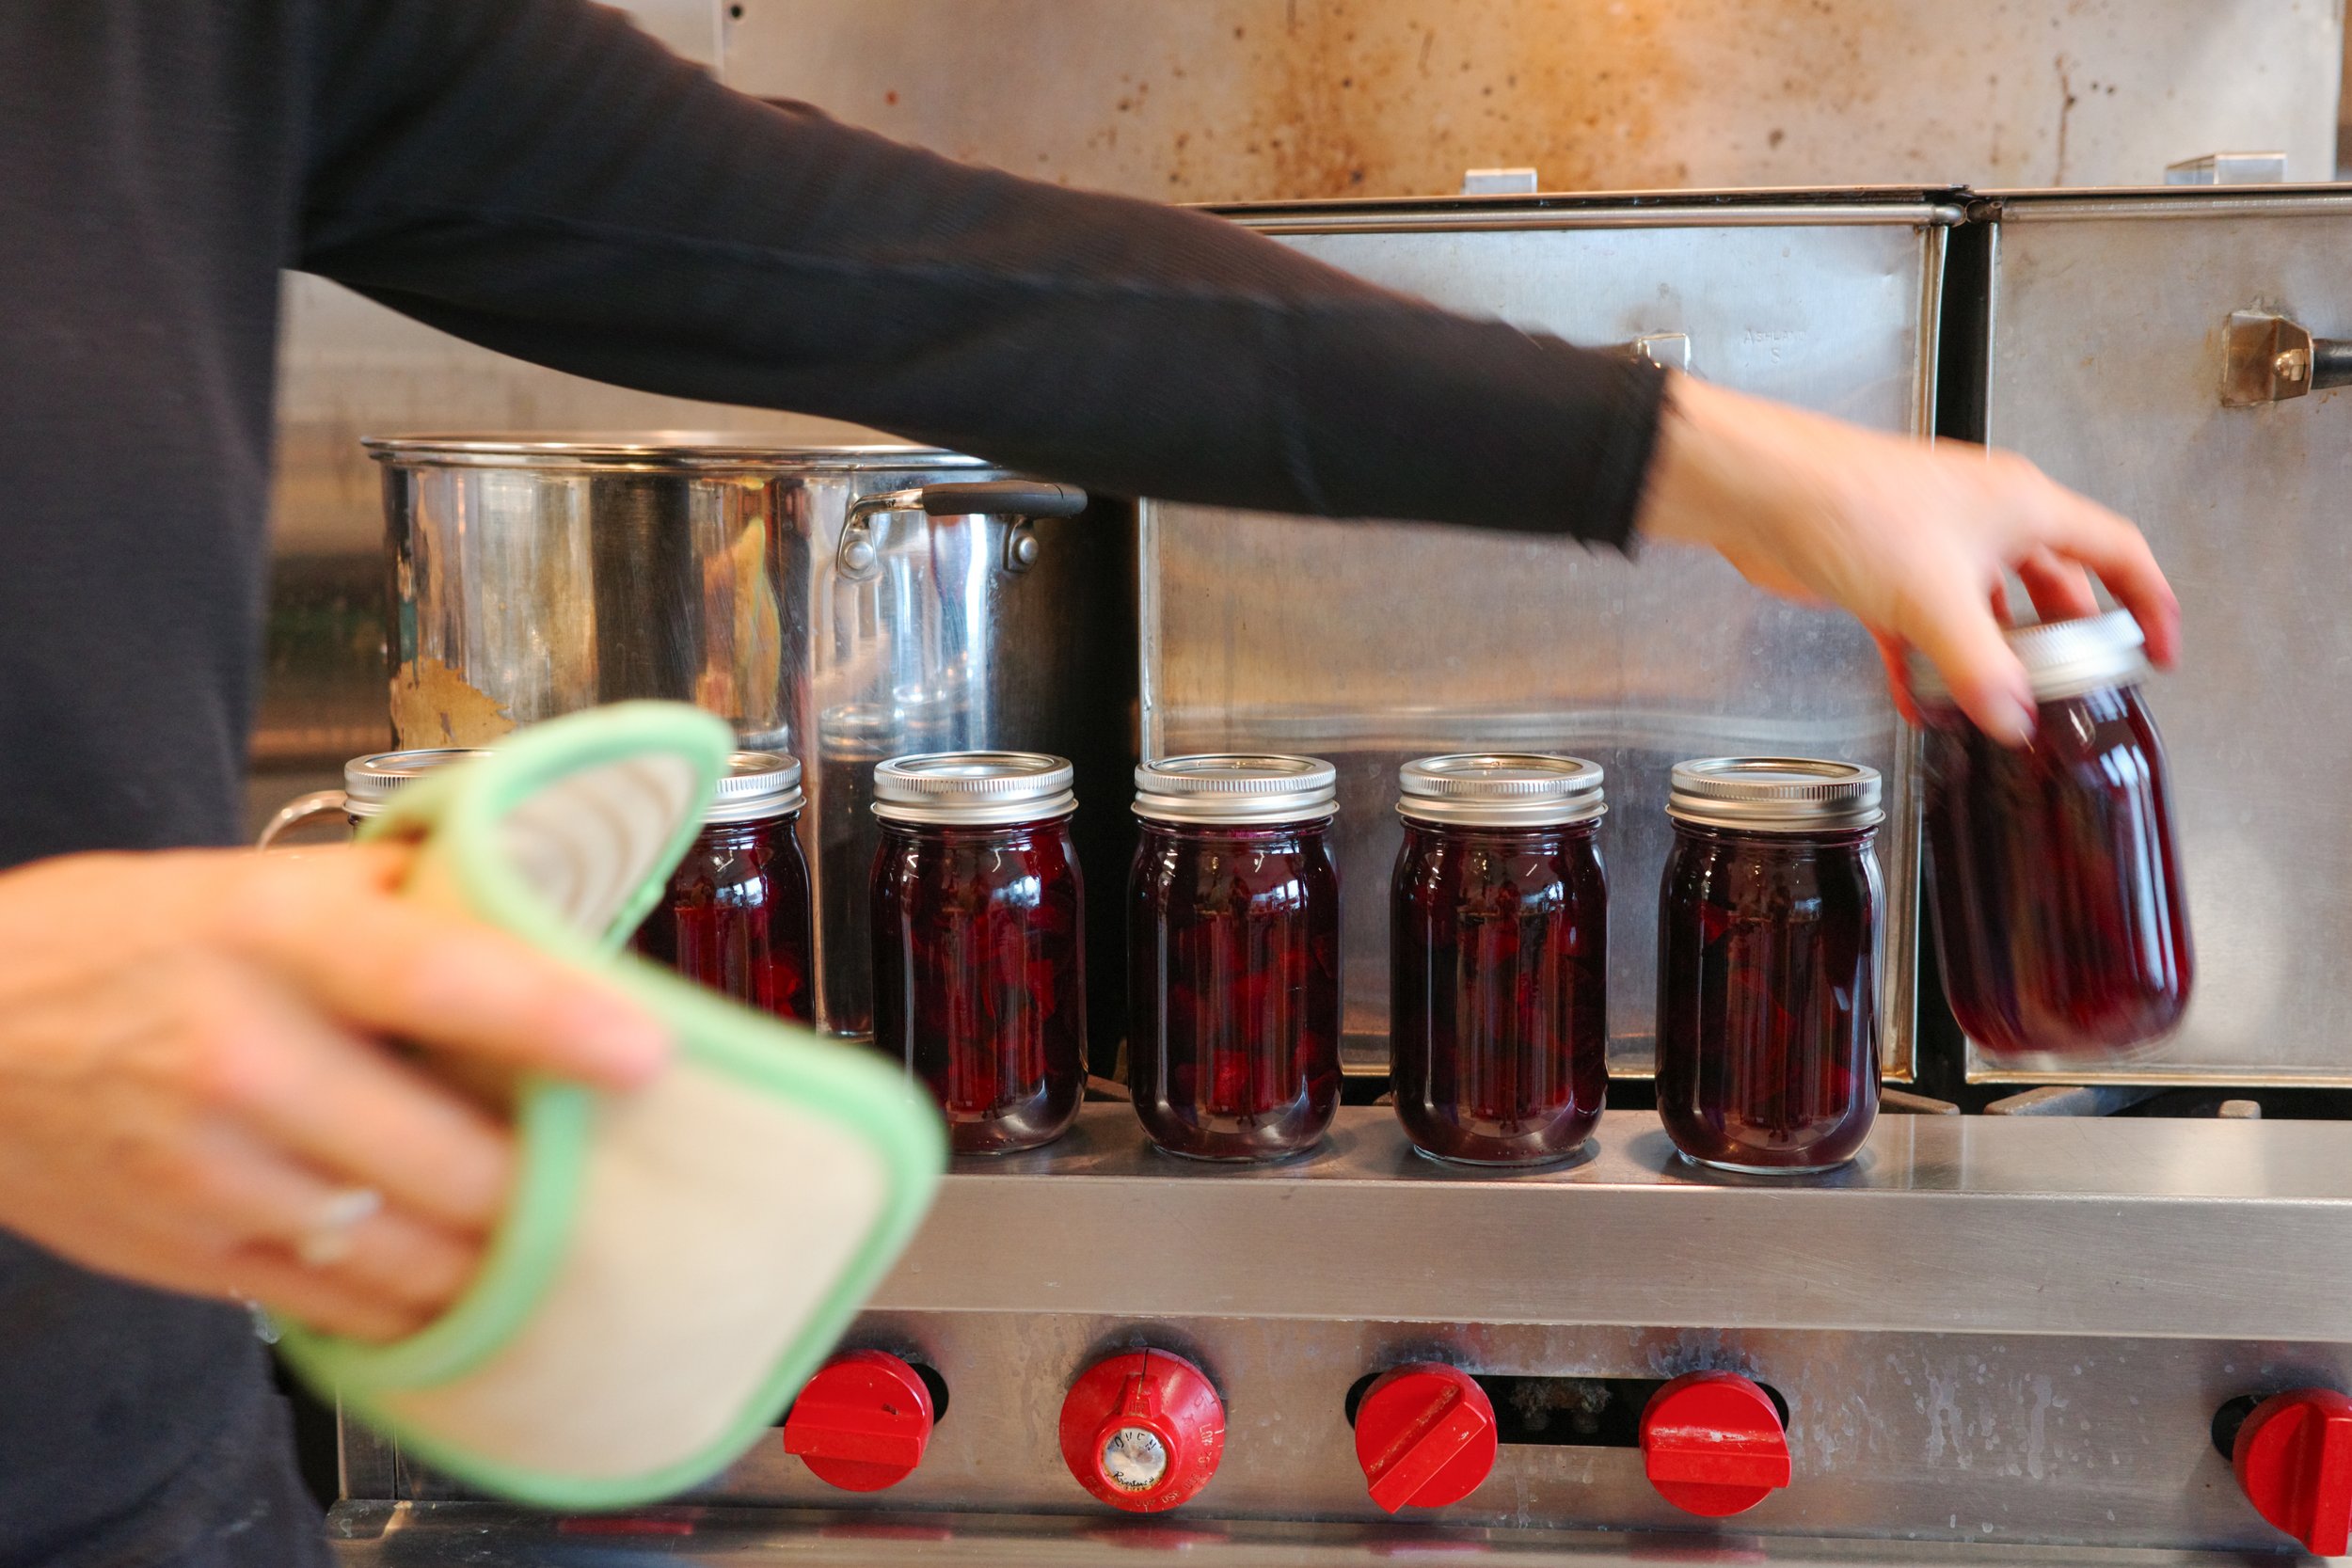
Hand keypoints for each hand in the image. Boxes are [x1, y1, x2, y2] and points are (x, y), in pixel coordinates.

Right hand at [0, 844, 666, 1340]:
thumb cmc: (129, 942)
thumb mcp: (262, 883)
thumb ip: (407, 904)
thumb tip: (550, 921)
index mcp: (277, 942)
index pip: (434, 979)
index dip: (553, 1020)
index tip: (645, 1053)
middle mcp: (247, 1060)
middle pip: (446, 1157)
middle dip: (549, 1178)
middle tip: (612, 1161)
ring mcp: (216, 1172)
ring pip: (412, 1252)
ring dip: (502, 1252)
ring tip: (561, 1227)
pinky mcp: (194, 1253)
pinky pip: (349, 1304)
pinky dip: (425, 1298)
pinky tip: (466, 1271)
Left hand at [1638, 373, 2179, 744]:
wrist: (1763, 492)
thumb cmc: (1850, 505)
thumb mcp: (1935, 600)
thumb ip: (1981, 667)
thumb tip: (2014, 718)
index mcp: (2024, 508)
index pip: (2117, 551)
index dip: (2149, 601)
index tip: (2158, 650)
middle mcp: (1986, 521)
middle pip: (2051, 586)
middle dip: (2063, 644)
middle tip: (2073, 690)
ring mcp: (1935, 546)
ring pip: (1985, 612)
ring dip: (1991, 661)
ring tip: (2000, 710)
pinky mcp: (1884, 572)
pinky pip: (1924, 629)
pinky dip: (1930, 667)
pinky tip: (1926, 705)